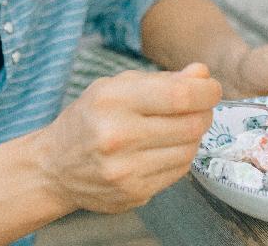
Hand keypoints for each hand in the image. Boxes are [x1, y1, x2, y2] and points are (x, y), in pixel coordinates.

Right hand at [35, 63, 220, 213]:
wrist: (54, 167)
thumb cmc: (89, 119)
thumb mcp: (116, 87)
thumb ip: (162, 80)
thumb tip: (202, 74)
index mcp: (112, 101)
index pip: (179, 95)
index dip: (207, 91)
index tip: (212, 89)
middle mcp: (117, 137)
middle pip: (190, 124)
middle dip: (204, 113)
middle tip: (199, 108)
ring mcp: (125, 170)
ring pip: (188, 150)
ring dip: (193, 136)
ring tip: (179, 128)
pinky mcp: (133, 193)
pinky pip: (178, 172)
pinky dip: (180, 157)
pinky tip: (165, 148)